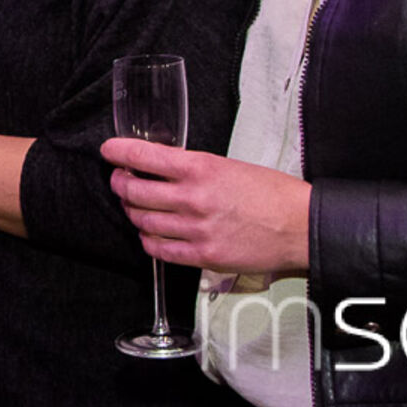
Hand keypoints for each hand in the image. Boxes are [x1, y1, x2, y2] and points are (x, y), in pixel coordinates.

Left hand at [102, 137, 311, 275]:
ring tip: (136, 206)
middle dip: (120, 184)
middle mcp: (192, 198)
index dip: (118, 152)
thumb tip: (160, 167)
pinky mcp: (202, 256)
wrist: (298, 225)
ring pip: (142, 220)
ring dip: (132, 211)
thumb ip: (191, 167)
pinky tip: (151, 233)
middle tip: (121, 181)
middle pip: (134, 190)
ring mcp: (195, 229)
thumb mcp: (227, 165)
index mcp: (199, 167)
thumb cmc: (269, 193)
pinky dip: (148, 240)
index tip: (109, 151)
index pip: (143, 155)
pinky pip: (159, 250)